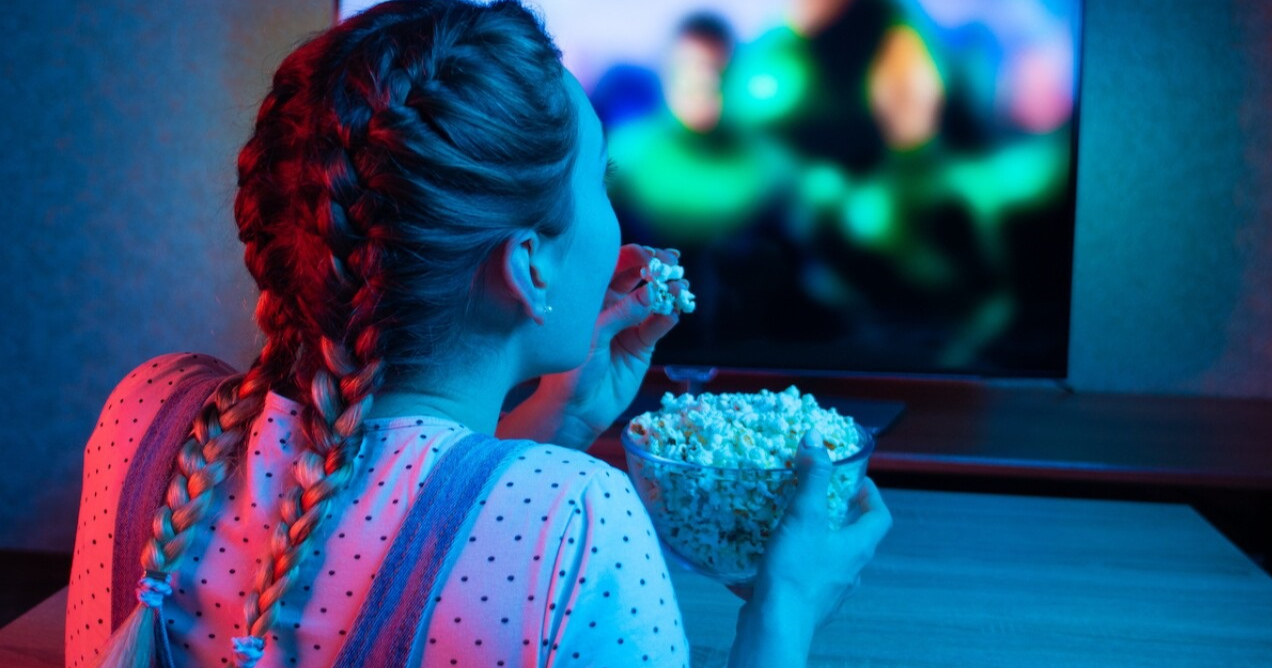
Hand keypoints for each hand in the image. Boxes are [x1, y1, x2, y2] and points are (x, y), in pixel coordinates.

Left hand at [536, 244, 687, 440]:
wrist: (576, 409)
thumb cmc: (570, 370)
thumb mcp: (592, 337)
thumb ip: (621, 313)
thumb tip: (651, 292)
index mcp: (592, 296)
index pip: (616, 265)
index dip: (635, 255)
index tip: (650, 254)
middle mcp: (612, 306)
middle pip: (639, 277)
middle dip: (657, 267)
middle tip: (672, 263)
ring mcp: (629, 325)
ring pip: (654, 300)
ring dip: (668, 291)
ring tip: (680, 287)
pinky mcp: (643, 345)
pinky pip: (659, 325)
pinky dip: (669, 316)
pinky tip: (675, 311)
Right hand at [729, 430, 891, 631]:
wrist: (776, 625)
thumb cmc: (797, 572)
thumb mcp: (804, 516)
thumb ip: (812, 477)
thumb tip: (816, 439)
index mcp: (857, 548)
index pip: (880, 517)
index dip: (872, 496)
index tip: (856, 481)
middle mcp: (850, 572)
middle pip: (856, 538)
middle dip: (840, 516)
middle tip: (819, 498)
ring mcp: (830, 591)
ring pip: (831, 560)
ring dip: (817, 542)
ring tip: (791, 526)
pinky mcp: (807, 605)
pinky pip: (806, 579)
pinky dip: (794, 565)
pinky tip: (768, 560)